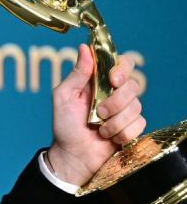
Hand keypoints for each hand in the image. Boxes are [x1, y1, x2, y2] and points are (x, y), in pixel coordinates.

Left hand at [48, 44, 145, 185]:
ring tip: (100, 129)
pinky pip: (139, 124)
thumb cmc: (64, 125)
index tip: (113, 80)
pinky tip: (110, 138)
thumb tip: (84, 48)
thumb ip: (76, 74)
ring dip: (115, 121)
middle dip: (116, 102)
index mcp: (100, 82)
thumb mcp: (63, 97)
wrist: (73, 155)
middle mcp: (115, 93)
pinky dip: (122, 133)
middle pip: (133, 85)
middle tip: (99, 112)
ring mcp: (126, 111)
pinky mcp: (133, 127)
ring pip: (136, 107)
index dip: (123, 68)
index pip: (123, 63)